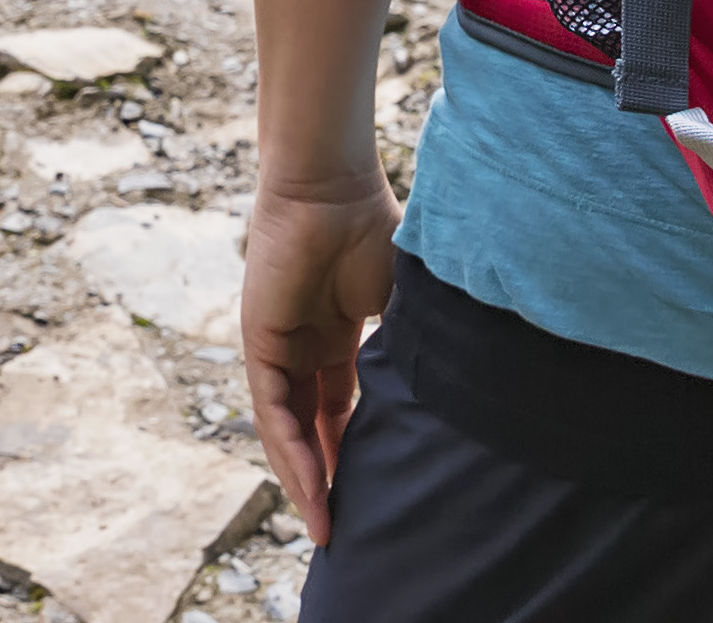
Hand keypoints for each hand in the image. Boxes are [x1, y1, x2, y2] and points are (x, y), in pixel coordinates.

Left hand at [237, 180, 400, 539]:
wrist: (332, 186)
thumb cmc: (373, 227)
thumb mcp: (403, 305)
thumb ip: (412, 347)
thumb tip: (452, 394)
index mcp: (335, 335)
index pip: (339, 408)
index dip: (354, 449)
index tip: (377, 489)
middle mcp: (302, 347)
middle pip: (311, 427)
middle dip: (328, 477)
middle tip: (349, 525)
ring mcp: (278, 346)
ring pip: (287, 430)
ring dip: (306, 480)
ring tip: (329, 527)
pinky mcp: (259, 342)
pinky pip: (273, 411)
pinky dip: (291, 452)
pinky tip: (312, 488)